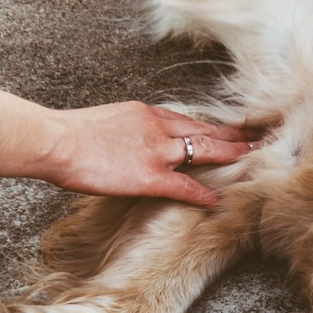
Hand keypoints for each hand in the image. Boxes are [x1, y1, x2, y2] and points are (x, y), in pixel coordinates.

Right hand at [44, 101, 260, 207]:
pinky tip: (220, 200)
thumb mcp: (108, 121)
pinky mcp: (150, 176)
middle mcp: (158, 127)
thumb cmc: (69, 134)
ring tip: (257, 156)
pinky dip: (205, 193)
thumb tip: (135, 141)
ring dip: (234, 153)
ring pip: (205, 150)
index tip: (230, 128)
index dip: (212, 126)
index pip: (188, 120)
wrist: (53, 140)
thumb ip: (130, 129)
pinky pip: (186, 186)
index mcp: (147, 113)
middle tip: (259, 135)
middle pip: (206, 129)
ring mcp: (157, 151)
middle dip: (235, 134)